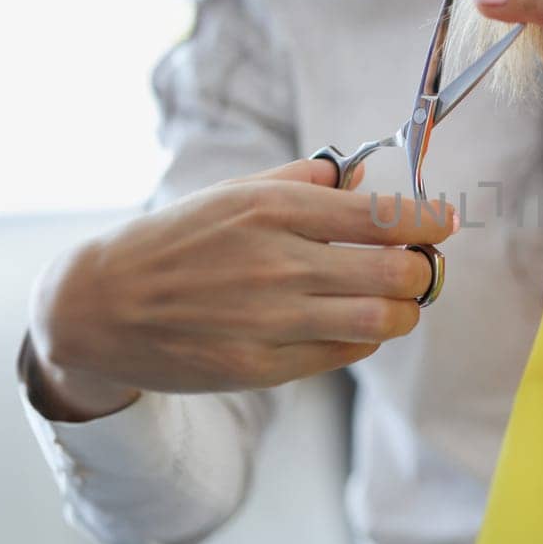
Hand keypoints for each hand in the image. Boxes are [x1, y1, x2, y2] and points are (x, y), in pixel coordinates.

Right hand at [27, 159, 455, 420]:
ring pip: (382, 321)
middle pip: (398, 273)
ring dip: (404, 311)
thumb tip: (364, 177)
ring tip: (398, 301)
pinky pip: (344, 353)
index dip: (429, 223)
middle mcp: (280, 262)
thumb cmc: (175, 241)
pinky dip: (363, 337)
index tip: (443, 223)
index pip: (384, 217)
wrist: (99, 305)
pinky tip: (354, 323)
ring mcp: (272, 319)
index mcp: (275, 209)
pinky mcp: (262, 366)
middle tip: (424, 267)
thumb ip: (304, 181)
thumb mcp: (234, 194)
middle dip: (425, 271)